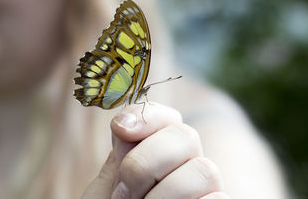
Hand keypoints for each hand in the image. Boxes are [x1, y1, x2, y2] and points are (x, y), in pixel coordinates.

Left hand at [81, 103, 229, 198]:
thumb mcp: (103, 193)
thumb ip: (119, 161)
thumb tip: (127, 124)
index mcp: (154, 156)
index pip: (166, 119)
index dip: (147, 116)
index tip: (120, 129)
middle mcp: (182, 169)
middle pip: (186, 135)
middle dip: (146, 160)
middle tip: (123, 193)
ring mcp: (202, 193)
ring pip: (204, 169)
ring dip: (165, 192)